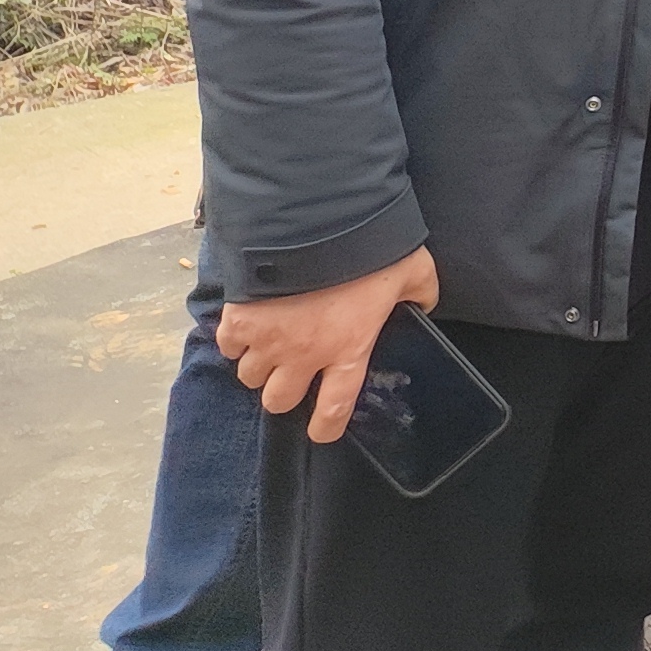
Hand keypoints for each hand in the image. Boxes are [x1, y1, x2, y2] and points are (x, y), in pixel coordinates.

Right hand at [219, 247, 437, 445]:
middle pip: (279, 400)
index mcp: (347, 350)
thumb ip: (421, 295)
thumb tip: (424, 306)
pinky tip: (247, 328)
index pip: (334, 408)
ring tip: (270, 348)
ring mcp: (268, 338)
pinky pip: (227, 346)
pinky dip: (235, 341)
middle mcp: (303, 355)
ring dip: (259, 365)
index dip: (326, 427)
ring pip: (250, 376)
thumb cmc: (373, 248)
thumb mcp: (415, 272)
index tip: (321, 431)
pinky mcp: (240, 317)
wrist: (321, 220)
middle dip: (284, 392)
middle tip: (292, 375)